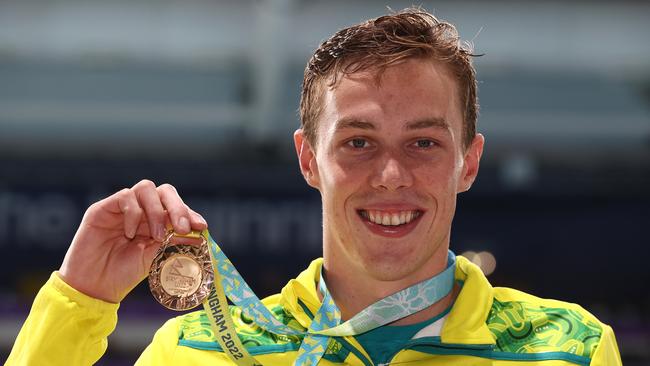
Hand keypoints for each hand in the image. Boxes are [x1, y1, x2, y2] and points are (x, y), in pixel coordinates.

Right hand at [59, 180, 207, 302]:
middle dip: (178, 207)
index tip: (201, 226)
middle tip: (183, 227)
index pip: (176, 206)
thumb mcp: (154, 258)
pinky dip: (134, 213)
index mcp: (155, 221)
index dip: (190, 213)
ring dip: (156, 211)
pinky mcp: (103, 209)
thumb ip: (172, 243)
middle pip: (164, 191)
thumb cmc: (124, 274)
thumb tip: (197, 234)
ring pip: (146, 188)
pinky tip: (131, 233)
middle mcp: (141, 211)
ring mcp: (122, 208)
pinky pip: (125, 197)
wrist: (94, 287)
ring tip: (157, 235)